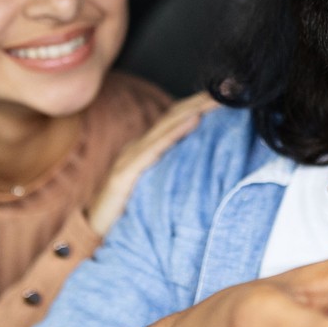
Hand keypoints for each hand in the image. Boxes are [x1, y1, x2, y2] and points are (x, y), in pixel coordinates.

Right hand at [87, 92, 218, 236]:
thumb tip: (211, 169)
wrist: (93, 240)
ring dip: (195, 108)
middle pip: (176, 116)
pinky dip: (175, 132)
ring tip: (219, 98)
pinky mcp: (124, 174)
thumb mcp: (160, 193)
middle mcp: (137, 148)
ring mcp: (129, 158)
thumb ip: (178, 176)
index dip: (202, 104)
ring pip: (167, 126)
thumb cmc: (130, 219)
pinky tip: (194, 121)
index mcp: (147, 150)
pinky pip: (153, 149)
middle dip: (204, 100)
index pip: (179, 119)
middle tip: (233, 86)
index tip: (232, 93)